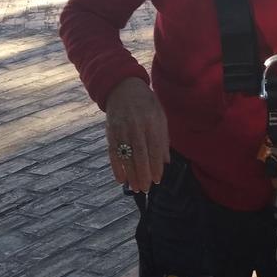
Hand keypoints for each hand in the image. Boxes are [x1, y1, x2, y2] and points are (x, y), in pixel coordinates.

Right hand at [104, 77, 170, 191]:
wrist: (123, 87)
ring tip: (134, 188)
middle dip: (143, 173)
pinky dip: (116, 167)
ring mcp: (121, 129)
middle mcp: (136, 126)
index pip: (154, 148)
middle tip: (145, 189)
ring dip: (130, 174)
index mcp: (151, 122)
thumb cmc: (146, 103)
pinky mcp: (110, 132)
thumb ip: (163, 139)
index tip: (157, 180)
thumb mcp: (160, 116)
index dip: (155, 165)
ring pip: (126, 156)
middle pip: (140, 154)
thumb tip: (166, 161)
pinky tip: (120, 179)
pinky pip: (113, 152)